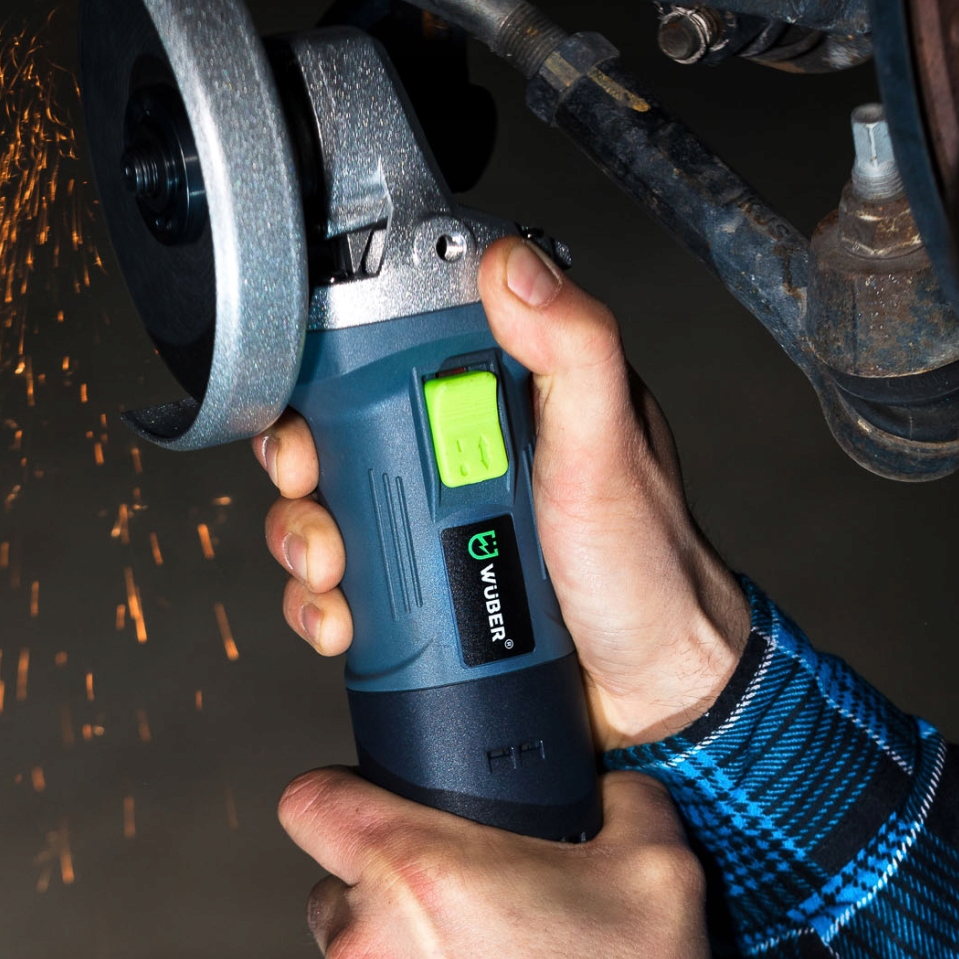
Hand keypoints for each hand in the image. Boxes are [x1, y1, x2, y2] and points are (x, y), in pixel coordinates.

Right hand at [254, 237, 750, 746]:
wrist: (655, 693)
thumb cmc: (650, 569)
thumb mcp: (608, 448)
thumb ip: (574, 350)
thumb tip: (513, 265)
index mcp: (514, 394)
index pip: (398, 346)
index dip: (338, 364)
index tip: (312, 398)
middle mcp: (471, 452)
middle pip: (342, 431)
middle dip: (302, 466)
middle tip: (309, 493)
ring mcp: (447, 523)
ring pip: (331, 510)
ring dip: (304, 541)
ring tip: (330, 574)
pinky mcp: (430, 587)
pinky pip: (347, 586)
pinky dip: (324, 604)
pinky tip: (341, 622)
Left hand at [280, 766, 713, 958]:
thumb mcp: (662, 877)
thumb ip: (625, 801)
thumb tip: (609, 788)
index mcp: (415, 871)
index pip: (313, 800)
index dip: (341, 797)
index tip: (373, 815)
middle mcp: (358, 947)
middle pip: (338, 895)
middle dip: (392, 903)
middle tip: (474, 932)